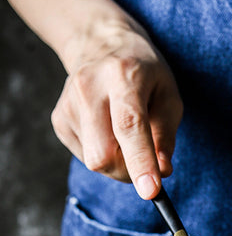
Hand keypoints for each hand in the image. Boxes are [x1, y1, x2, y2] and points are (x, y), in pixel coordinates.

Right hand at [51, 26, 182, 198]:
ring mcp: (68, 104)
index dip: (140, 162)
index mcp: (123, 76)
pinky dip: (105, 155)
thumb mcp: (168, 96)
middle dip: (130, 171)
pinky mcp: (59, 120)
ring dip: (119, 164)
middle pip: (104, 155)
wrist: (100, 43)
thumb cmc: (143, 73)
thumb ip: (166, 136)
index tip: (150, 191)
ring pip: (95, 162)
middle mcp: (89, 88)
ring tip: (126, 136)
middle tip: (147, 164)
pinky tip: (109, 131)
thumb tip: (162, 171)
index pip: (129, 126)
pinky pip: (86, 158)